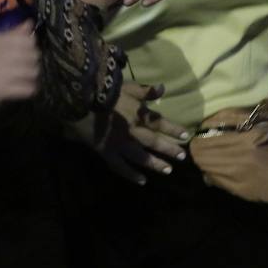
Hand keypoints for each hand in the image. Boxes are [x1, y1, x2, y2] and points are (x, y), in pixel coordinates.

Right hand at [0, 21, 39, 123]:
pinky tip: (21, 91)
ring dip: (32, 78)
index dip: (31, 49)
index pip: (27, 39)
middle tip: (26, 71)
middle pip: (33, 55)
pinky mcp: (0, 89)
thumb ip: (10, 37)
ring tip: (24, 82)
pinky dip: (28, 91)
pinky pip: (27, 88)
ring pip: (33, 71)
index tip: (25, 56)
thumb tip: (29, 22)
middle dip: (33, 64)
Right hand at [71, 82, 189, 185]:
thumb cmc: (104, 92)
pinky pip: (121, 167)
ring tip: (168, 171)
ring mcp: (120, 144)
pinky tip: (142, 181)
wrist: (80, 102)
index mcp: (138, 114)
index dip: (174, 129)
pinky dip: (131, 175)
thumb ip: (145, 90)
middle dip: (169, 149)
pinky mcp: (107, 152)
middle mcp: (133, 132)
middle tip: (182, 157)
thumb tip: (163, 88)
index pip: (160, 123)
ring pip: (141, 157)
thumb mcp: (127, 86)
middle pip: (154, 142)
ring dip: (155, 164)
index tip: (186, 135)